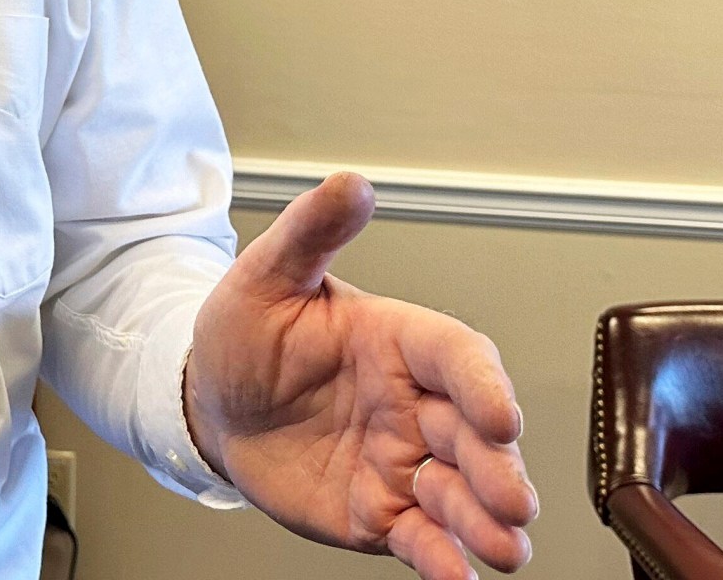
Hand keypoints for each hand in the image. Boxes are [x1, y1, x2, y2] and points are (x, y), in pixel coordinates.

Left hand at [186, 174, 536, 579]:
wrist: (209, 401)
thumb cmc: (243, 332)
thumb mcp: (267, 276)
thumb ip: (312, 231)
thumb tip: (351, 181)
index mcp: (399, 341)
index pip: (457, 357)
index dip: (482, 384)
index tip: (499, 413)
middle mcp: (415, 404)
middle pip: (474, 437)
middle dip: (499, 469)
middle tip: (513, 500)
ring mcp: (403, 463)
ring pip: (460, 495)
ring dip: (486, 523)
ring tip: (504, 549)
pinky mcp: (380, 514)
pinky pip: (421, 540)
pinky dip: (444, 562)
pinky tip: (457, 578)